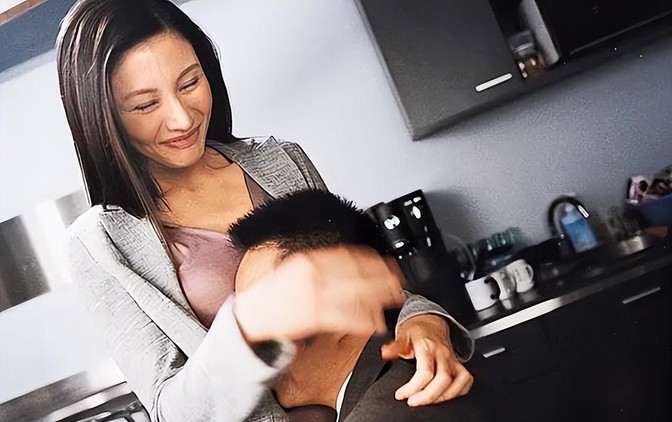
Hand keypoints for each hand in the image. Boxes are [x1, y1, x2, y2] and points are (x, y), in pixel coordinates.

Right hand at [233, 245, 404, 342]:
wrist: (250, 316)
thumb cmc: (272, 295)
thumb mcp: (294, 269)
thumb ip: (319, 265)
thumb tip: (346, 265)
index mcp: (309, 259)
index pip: (348, 255)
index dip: (371, 259)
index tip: (385, 261)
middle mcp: (314, 273)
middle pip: (357, 272)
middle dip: (382, 276)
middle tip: (398, 280)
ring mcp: (315, 295)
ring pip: (356, 294)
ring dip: (379, 297)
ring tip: (394, 299)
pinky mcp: (314, 317)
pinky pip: (346, 317)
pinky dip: (364, 320)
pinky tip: (375, 323)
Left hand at [380, 314, 472, 405]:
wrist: (431, 320)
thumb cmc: (417, 328)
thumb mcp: (403, 334)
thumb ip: (395, 346)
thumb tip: (385, 353)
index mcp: (428, 346)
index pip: (426, 371)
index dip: (413, 387)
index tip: (401, 394)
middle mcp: (442, 353)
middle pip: (443, 379)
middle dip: (428, 396)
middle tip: (413, 402)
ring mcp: (452, 359)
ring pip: (458, 381)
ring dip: (444, 396)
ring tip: (427, 401)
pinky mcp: (458, 363)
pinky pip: (466, 379)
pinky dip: (459, 391)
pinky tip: (445, 396)